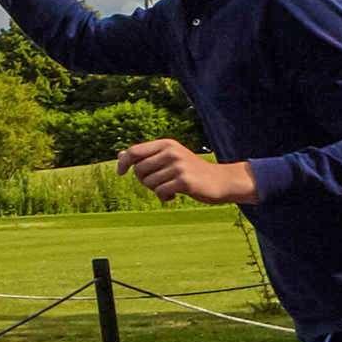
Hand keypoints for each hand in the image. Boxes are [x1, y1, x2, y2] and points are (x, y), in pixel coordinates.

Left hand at [114, 138, 257, 204]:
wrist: (221, 181)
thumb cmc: (191, 171)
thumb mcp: (169, 159)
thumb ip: (146, 157)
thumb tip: (119, 155)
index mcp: (166, 144)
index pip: (134, 151)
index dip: (123, 163)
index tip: (120, 173)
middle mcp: (171, 152)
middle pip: (139, 170)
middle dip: (144, 180)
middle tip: (160, 183)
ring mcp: (179, 166)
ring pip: (149, 182)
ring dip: (156, 190)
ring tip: (171, 188)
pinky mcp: (185, 181)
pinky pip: (160, 191)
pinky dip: (164, 197)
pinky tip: (174, 196)